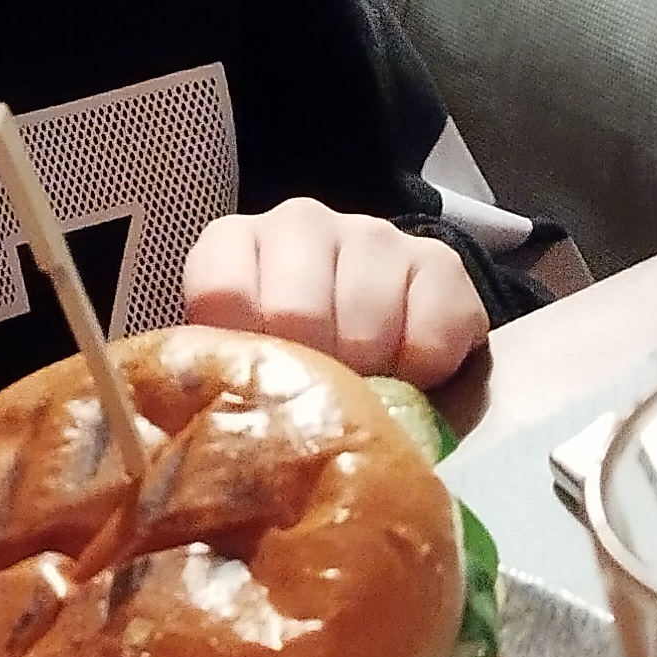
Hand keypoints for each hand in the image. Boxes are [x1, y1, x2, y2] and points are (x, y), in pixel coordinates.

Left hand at [182, 197, 487, 386]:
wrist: (391, 353)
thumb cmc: (302, 367)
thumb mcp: (251, 370)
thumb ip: (226, 378)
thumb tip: (217, 432)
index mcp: (234, 244)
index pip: (221, 291)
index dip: (247, 355)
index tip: (264, 389)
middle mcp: (298, 223)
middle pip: (294, 311)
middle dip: (313, 372)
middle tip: (322, 399)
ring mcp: (371, 234)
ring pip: (363, 323)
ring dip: (370, 376)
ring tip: (368, 388)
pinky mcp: (439, 259)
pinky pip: (431, 333)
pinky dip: (424, 372)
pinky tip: (413, 374)